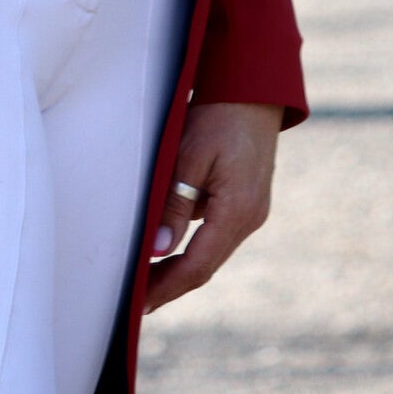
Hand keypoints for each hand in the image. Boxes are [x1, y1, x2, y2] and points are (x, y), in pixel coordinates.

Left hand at [143, 100, 280, 312]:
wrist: (253, 90)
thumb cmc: (218, 116)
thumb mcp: (189, 156)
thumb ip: (175, 204)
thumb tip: (158, 250)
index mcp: (237, 210)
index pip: (198, 265)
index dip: (168, 287)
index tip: (142, 303)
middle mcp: (250, 218)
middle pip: (206, 265)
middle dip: (172, 283)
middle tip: (138, 299)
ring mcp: (252, 211)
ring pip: (212, 250)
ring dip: (182, 265)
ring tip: (147, 277)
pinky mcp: (248, 202)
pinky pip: (217, 233)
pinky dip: (194, 245)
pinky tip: (170, 245)